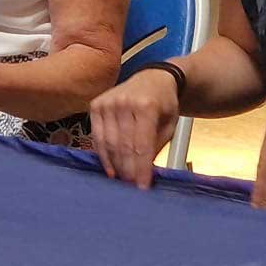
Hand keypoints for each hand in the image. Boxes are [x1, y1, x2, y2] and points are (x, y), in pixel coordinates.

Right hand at [89, 67, 181, 189]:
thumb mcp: (169, 125)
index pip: (142, 145)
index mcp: (147, 105)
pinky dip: (103, 155)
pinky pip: (97, 136)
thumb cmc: (163, 104)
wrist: (152, 78)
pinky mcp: (96, 105)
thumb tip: (143, 172)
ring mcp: (107, 102)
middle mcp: (124, 102)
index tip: (142, 187)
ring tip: (123, 180)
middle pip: (123, 146)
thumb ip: (156, 146)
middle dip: (128, 170)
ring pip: (108, 143)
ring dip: (115, 165)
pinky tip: (111, 169)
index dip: (141, 169)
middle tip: (132, 187)